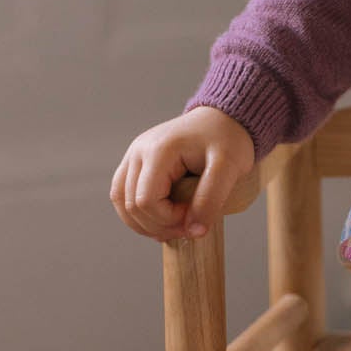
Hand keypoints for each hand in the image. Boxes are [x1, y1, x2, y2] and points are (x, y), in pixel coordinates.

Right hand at [110, 105, 255, 244]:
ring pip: (121, 201)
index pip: (146, 201)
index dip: (168, 219)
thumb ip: (211, 199)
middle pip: (131, 205)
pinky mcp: (135, 162)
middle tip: (188, 227)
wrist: (223, 118)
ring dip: (143, 223)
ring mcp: (134, 156)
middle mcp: (138, 151)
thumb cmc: (228, 139)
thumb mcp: (229, 167)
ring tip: (173, 228)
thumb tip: (194, 231)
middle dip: (158, 225)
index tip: (195, 217)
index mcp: (159, 150)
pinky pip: (123, 194)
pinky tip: (160, 221)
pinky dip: (138, 213)